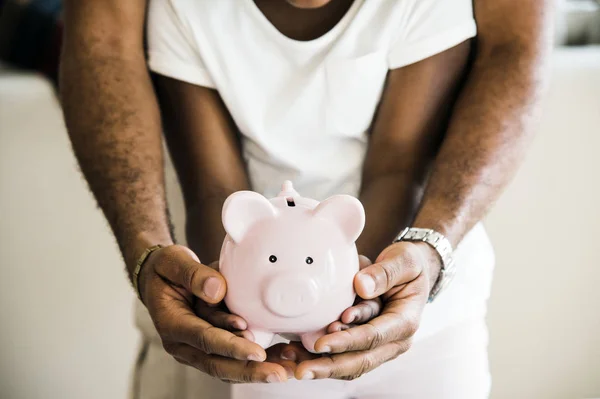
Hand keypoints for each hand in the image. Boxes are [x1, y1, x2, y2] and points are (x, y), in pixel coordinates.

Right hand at [137, 244, 287, 382]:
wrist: (160, 277)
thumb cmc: (166, 269)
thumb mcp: (173, 261)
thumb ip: (193, 274)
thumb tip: (216, 291)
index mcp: (172, 324)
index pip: (205, 340)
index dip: (232, 347)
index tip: (257, 352)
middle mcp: (183, 343)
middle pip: (218, 364)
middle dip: (249, 370)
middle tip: (278, 374)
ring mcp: (196, 348)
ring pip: (227, 366)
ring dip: (256, 371)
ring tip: (286, 370)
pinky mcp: (209, 346)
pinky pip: (232, 358)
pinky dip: (255, 361)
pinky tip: (280, 358)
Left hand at [277, 241, 440, 379]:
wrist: (411, 271)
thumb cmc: (408, 265)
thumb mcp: (404, 261)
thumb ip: (384, 273)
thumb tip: (361, 286)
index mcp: (405, 322)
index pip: (373, 337)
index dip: (346, 342)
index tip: (321, 343)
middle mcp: (394, 340)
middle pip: (359, 361)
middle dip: (329, 366)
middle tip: (301, 369)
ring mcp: (379, 345)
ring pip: (349, 364)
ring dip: (320, 365)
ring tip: (291, 361)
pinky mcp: (365, 344)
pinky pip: (342, 356)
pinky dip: (319, 357)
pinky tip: (296, 353)